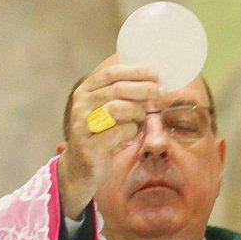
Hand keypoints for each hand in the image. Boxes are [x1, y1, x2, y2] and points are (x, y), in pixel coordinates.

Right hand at [57, 56, 159, 218]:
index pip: (111, 73)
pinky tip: (133, 133)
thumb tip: (152, 80)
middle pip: (117, 89)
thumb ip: (120, 94)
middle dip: (144, 89)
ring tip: (143, 116)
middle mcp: (80, 106)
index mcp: (84, 91)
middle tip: (160, 93)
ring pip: (117, 108)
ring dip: (137, 111)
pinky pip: (119, 132)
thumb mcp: (105, 110)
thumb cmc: (100, 135)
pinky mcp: (90, 146)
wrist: (81, 168)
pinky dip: (131, 131)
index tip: (155, 74)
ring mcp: (82, 126)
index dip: (135, 72)